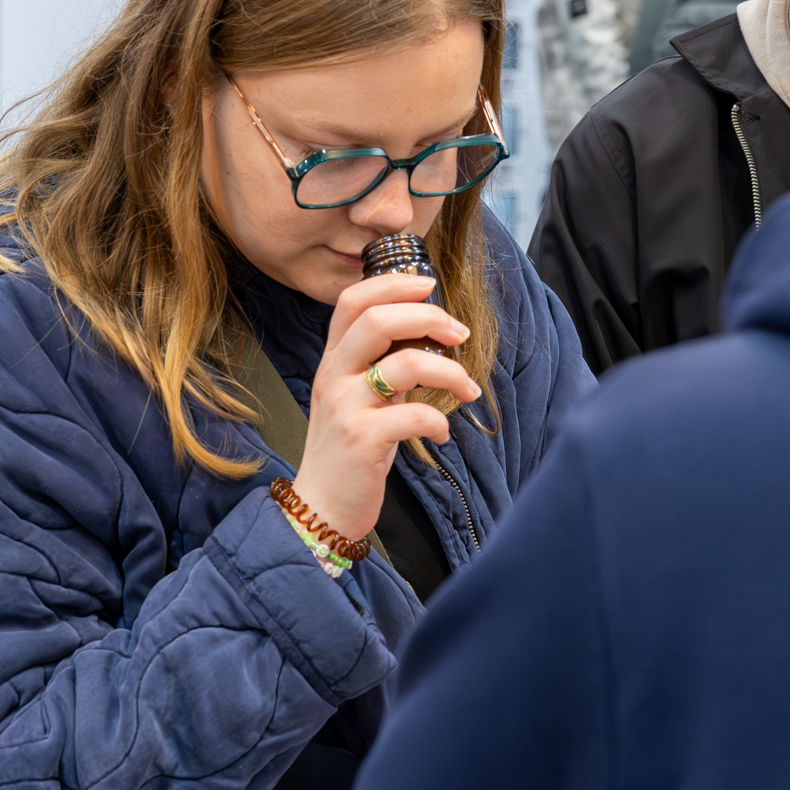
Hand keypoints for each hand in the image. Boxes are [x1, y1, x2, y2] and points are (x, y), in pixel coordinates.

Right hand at [289, 273, 482, 542]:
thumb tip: (429, 331)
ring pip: (403, 364)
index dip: (392, 284)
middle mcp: (333, 376)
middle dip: (429, 318)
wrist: (321, 506)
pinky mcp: (361, 440)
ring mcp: (345, 407)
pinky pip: (413, 416)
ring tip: (468, 390)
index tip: (429, 285)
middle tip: (461, 335)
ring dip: (450, 372)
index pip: (352, 301)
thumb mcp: (359, 396)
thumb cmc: (350, 448)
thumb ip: (382, 364)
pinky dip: (439, 421)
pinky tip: (443, 434)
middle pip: (377, 320)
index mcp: (334, 360)